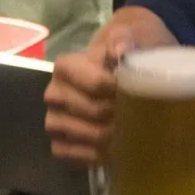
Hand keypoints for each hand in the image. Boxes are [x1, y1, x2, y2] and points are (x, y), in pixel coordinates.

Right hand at [42, 20, 145, 164]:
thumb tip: (122, 51)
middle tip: (140, 114)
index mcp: (66, 67)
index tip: (139, 92)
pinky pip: (69, 154)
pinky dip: (93, 155)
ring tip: (131, 131)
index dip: (119, 90)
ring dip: (108, 136)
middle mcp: (54, 93)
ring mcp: (54, 119)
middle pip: (91, 111)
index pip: (94, 84)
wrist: (120, 74)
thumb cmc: (125, 57)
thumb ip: (124, 41)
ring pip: (79, 134)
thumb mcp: (129, 39)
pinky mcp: (58, 143)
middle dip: (119, 115)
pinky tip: (113, 150)